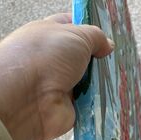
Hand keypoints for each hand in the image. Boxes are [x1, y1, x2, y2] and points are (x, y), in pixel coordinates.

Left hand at [0, 13, 113, 139]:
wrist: (24, 99)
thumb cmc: (44, 57)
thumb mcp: (75, 35)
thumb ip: (95, 37)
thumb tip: (107, 45)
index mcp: (48, 35)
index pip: (71, 27)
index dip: (89, 31)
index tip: (106, 38)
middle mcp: (52, 61)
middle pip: (83, 59)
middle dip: (99, 61)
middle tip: (115, 62)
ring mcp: (59, 87)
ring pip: (89, 83)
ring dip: (101, 84)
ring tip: (117, 81)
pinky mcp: (67, 110)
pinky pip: (89, 106)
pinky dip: (99, 104)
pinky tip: (110, 100)